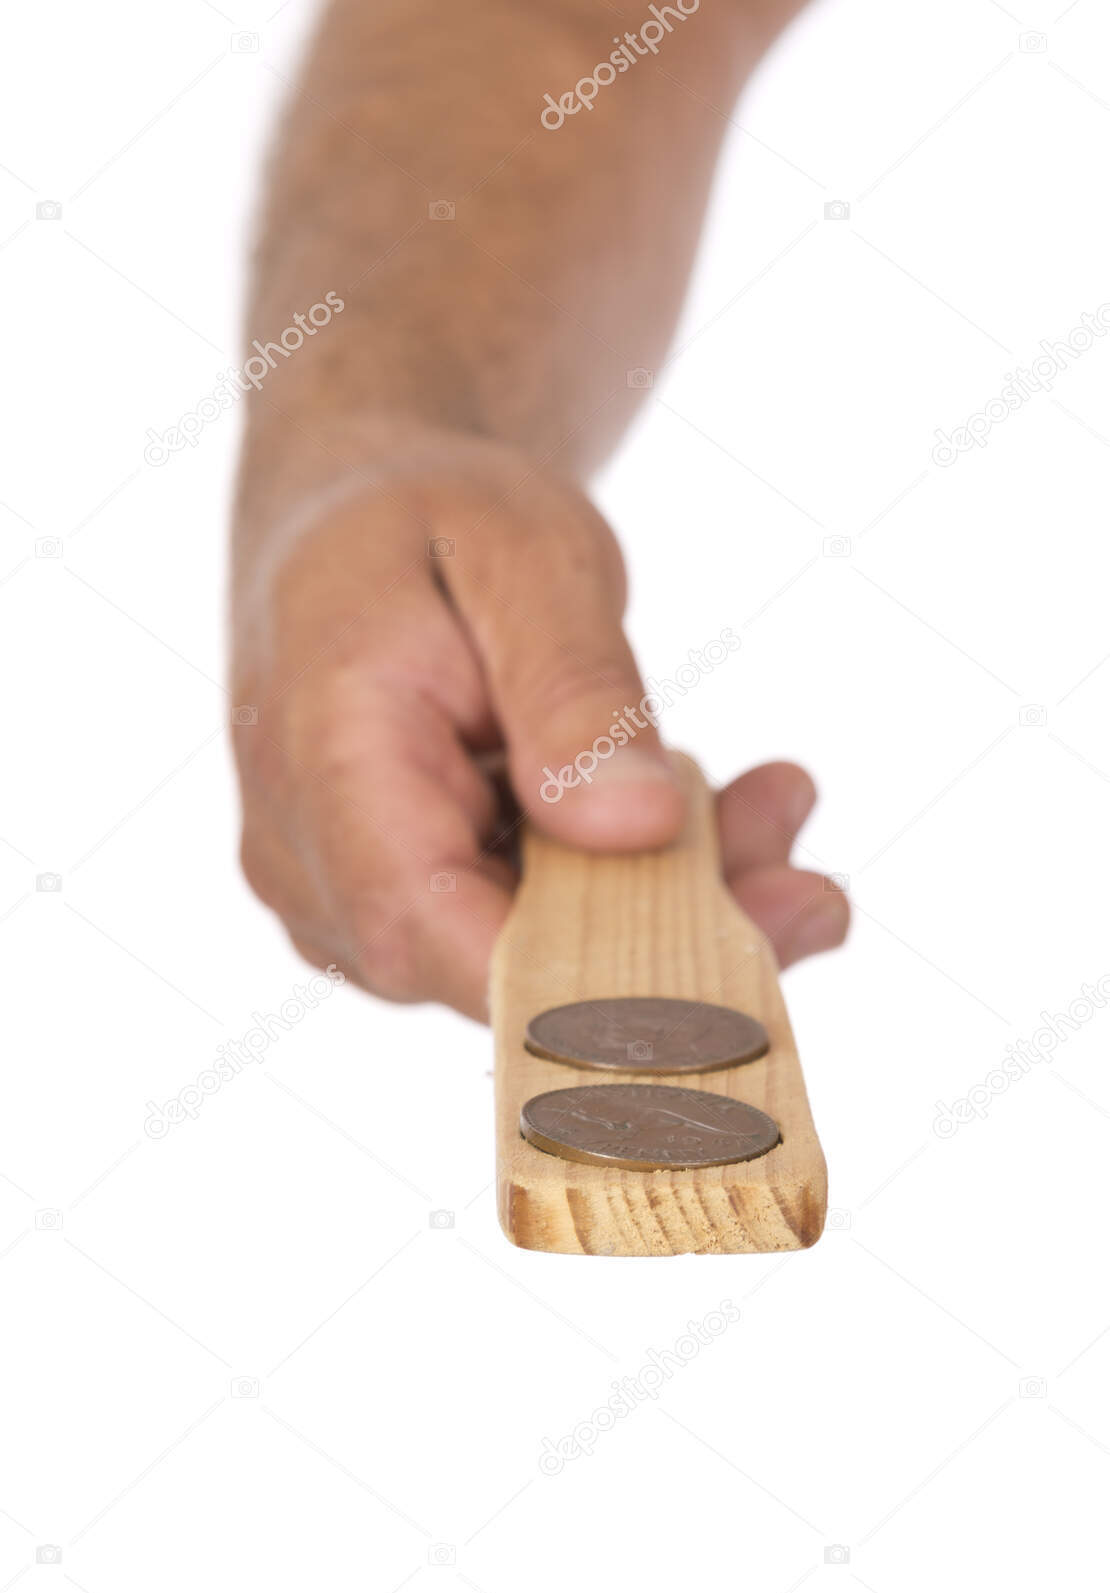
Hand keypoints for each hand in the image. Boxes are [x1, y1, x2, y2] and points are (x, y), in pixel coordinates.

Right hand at [232, 432, 847, 1018]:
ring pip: (534, 964)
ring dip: (671, 905)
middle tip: (816, 885)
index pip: (431, 927)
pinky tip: (717, 814)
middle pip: (502, 966)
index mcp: (324, 758)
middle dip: (676, 934)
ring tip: (773, 807)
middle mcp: (315, 863)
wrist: (360, 519)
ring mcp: (357, 899)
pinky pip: (533, 934)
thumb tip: (634, 830)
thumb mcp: (522, 551)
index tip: (740, 955)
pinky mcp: (412, 907)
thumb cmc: (433, 516)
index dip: (581, 980)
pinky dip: (633, 884)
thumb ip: (573, 686)